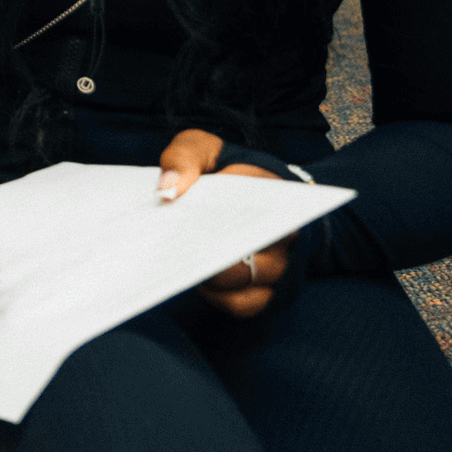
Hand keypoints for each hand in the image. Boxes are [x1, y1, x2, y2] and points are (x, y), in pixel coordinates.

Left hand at [159, 129, 293, 318]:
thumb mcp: (201, 149)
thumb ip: (184, 158)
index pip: (250, 195)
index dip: (216, 201)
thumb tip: (168, 189)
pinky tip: (194, 282)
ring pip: (250, 276)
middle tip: (176, 240)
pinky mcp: (269, 291)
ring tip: (179, 261)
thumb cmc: (221, 171)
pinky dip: (219, 296)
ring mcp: (279, 262)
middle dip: (213, 243)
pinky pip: (246, 303)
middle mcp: (283, 228)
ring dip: (214, 273)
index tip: (181, 201)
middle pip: (253, 242)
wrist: (248, 200)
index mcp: (270, 187)